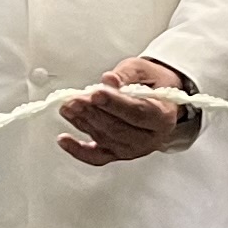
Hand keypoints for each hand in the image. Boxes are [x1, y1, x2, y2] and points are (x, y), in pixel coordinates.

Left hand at [58, 56, 196, 166]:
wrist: (157, 99)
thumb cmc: (152, 84)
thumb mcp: (142, 70)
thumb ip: (125, 75)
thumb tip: (109, 80)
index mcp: (163, 116)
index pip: (138, 112)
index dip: (115, 103)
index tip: (96, 93)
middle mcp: (150, 138)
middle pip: (119, 129)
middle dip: (94, 113)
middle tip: (76, 99)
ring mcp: (133, 149)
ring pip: (106, 139)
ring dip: (84, 123)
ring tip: (68, 107)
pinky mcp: (117, 154)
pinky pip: (97, 157)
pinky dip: (78, 150)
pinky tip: (64, 140)